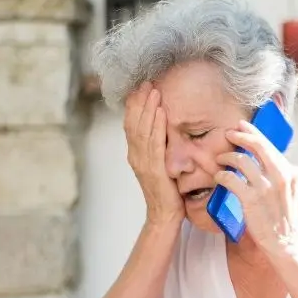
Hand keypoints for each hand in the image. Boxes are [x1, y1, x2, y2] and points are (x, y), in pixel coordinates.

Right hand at [124, 81, 183, 227]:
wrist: (164, 216)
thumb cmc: (166, 192)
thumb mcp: (160, 166)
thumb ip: (159, 149)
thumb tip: (165, 131)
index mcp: (135, 154)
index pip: (131, 124)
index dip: (135, 105)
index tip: (140, 87)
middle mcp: (135, 156)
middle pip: (134, 122)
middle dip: (139, 100)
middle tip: (146, 81)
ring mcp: (143, 162)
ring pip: (142, 129)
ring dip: (148, 107)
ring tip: (153, 90)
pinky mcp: (154, 169)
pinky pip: (155, 143)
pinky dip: (157, 126)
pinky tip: (161, 112)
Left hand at [215, 120, 297, 252]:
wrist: (286, 243)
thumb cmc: (284, 220)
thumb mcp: (288, 193)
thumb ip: (278, 176)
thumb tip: (263, 163)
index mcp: (287, 173)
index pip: (269, 146)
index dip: (253, 133)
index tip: (241, 125)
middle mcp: (279, 176)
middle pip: (257, 146)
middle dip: (240, 136)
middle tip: (227, 134)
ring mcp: (265, 188)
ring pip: (241, 160)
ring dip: (226, 157)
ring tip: (219, 161)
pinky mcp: (251, 200)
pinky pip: (230, 179)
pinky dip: (221, 176)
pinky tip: (218, 178)